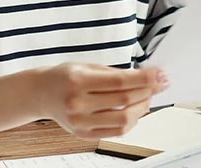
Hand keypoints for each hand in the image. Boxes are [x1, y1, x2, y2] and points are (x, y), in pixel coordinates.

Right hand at [37, 63, 168, 138]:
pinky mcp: (83, 134)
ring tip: (148, 97)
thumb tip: (145, 76)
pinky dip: (131, 121)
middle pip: (124, 100)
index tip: (160, 74)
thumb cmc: (65, 77)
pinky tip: (136, 110)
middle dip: (148, 91)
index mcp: (78, 81)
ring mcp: (80, 122)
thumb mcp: (87, 66)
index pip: (120, 82)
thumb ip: (115, 72)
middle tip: (159, 83)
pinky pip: (116, 132)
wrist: (40, 94)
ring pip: (124, 120)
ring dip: (142, 107)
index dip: (144, 78)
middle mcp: (78, 104)